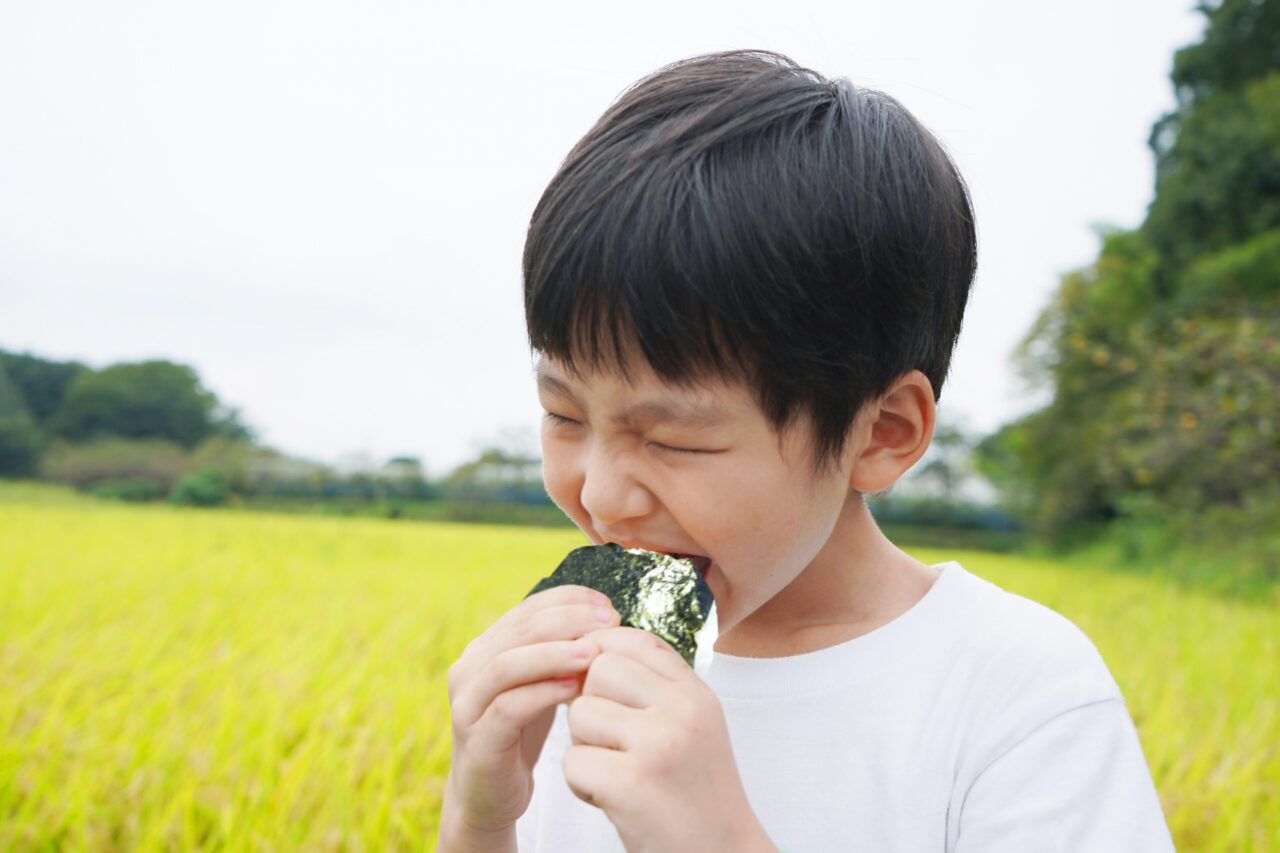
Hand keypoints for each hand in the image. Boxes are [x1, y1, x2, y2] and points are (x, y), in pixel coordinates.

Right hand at [442, 585, 617, 834]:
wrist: (490, 796)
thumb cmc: (522, 734)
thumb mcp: (541, 685)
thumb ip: (560, 653)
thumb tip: (607, 618)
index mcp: (485, 648)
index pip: (528, 609)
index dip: (569, 601)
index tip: (608, 606)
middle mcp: (469, 669)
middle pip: (519, 630)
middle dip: (568, 620)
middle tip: (608, 622)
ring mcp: (467, 704)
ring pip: (507, 664)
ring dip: (554, 653)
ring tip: (593, 651)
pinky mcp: (476, 739)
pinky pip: (507, 708)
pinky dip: (542, 692)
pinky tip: (574, 688)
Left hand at [562, 626, 776, 852]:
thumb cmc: (693, 791)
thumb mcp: (691, 724)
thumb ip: (653, 683)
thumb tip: (594, 641)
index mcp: (696, 693)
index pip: (631, 639)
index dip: (601, 657)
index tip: (600, 691)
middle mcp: (683, 710)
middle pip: (598, 670)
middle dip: (590, 704)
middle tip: (613, 744)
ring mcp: (659, 744)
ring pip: (580, 714)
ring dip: (585, 747)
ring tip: (617, 773)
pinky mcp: (633, 783)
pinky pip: (573, 761)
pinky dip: (582, 786)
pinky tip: (613, 800)